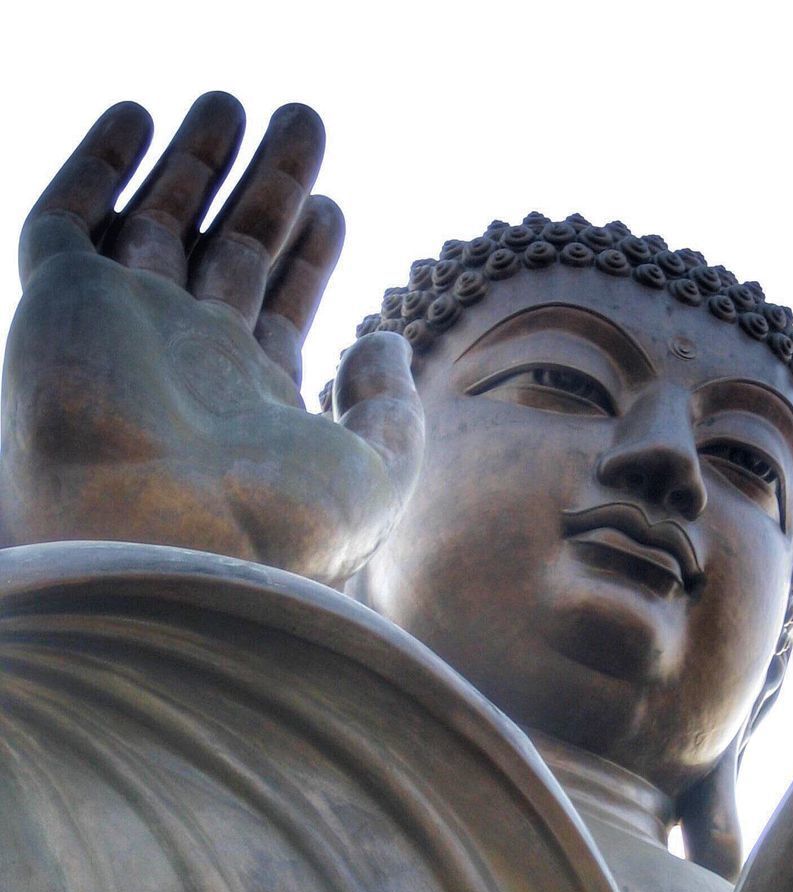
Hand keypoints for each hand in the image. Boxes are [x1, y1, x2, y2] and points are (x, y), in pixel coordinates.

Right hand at [0, 93, 422, 583]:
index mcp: (250, 401)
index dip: (307, 254)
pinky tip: (138, 115)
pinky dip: (95, 166)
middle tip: (305, 120)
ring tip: (236, 101)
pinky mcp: (59, 304)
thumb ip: (392, 409)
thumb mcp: (376, 475)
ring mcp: (121, 330)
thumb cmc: (278, 530)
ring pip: (157, 222)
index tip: (334, 206)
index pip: (279, 306)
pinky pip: (65, 220)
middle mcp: (185, 361)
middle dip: (266, 186)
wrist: (166, 549)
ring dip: (194, 160)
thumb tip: (383, 338)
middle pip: (229, 251)